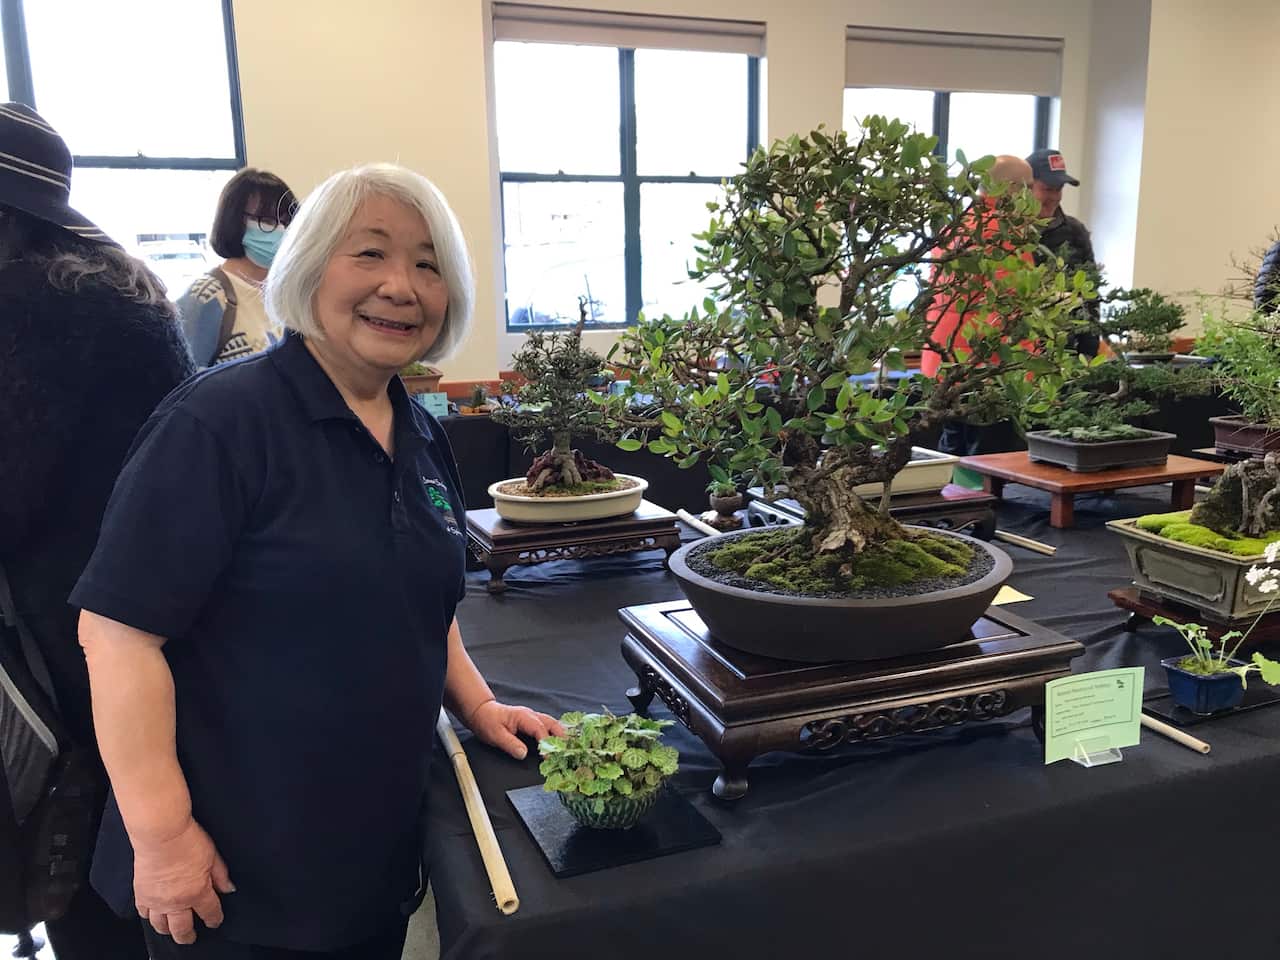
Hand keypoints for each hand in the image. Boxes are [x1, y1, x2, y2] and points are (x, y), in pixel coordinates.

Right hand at [133, 818, 234, 943]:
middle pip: (182, 929)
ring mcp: (157, 901)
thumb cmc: (188, 841)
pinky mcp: (141, 895)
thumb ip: (221, 875)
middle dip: (188, 936)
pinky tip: (154, 916)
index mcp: (198, 892)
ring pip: (161, 926)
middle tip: (191, 938)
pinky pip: (144, 914)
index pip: (210, 913)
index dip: (214, 919)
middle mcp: (177, 902)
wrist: (161, 834)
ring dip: (168, 931)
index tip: (215, 921)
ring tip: (173, 931)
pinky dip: (150, 917)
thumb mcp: (213, 856)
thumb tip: (228, 889)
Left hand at [466, 700, 564, 758]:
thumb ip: (510, 744)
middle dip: (562, 737)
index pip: (540, 730)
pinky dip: (556, 734)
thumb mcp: (495, 735)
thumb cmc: (488, 721)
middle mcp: (532, 715)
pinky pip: (548, 726)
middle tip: (569, 751)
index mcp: (524, 717)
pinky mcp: (532, 722)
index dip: (546, 744)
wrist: (482, 712)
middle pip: (553, 724)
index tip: (549, 757)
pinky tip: (560, 742)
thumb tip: (523, 754)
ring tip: (569, 748)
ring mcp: (533, 717)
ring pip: (552, 724)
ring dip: (561, 735)